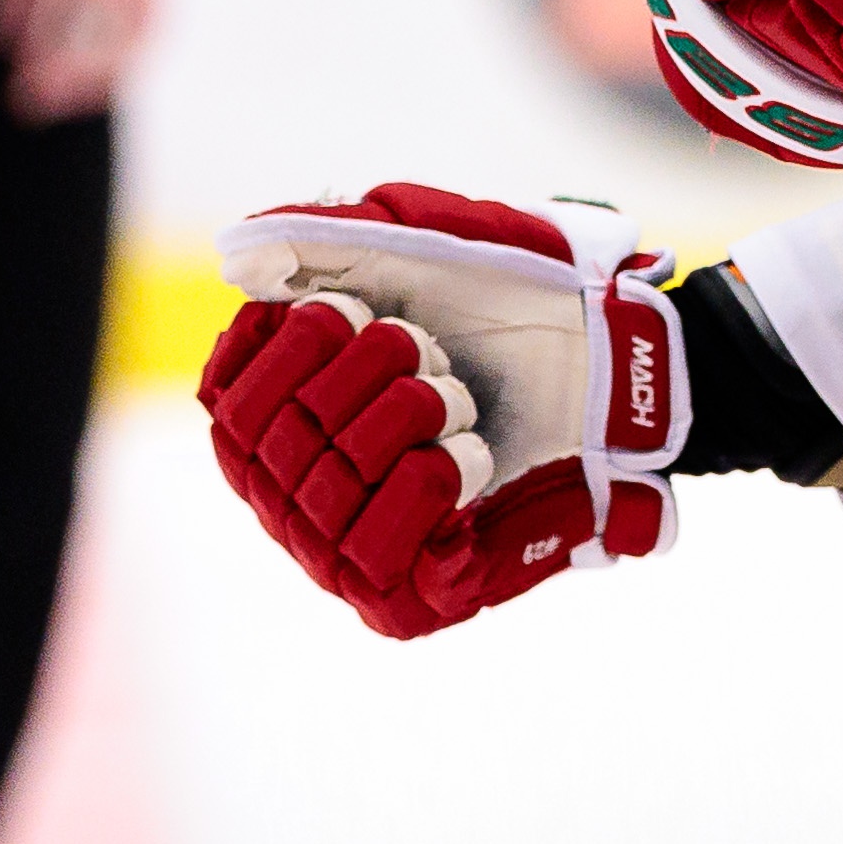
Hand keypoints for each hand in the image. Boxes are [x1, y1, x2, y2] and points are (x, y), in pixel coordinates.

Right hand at [200, 185, 685, 636]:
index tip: (367, 312)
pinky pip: (383, 551)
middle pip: (289, 435)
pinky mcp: (399, 600)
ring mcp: (342, 553)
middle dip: (379, 370)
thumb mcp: (411, 245)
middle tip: (437, 355)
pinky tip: (471, 458)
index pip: (236, 394)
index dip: (312, 341)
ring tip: (461, 405)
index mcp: (273, 415)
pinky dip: (436, 480)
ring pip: (335, 489)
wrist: (607, 360)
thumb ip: (314, 243)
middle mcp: (290, 495)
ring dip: (415, 419)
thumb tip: (235, 258)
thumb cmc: (503, 301)